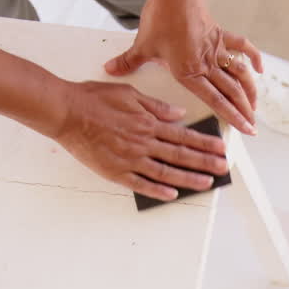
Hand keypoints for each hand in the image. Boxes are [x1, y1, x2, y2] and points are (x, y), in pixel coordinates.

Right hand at [50, 80, 227, 201]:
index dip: (204, 143)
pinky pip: (141, 184)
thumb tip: (178, 115)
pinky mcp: (115, 172)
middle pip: (180, 155)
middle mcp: (143, 143)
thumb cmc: (94, 99)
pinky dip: (158, 190)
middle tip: (222, 169)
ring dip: (188, 179)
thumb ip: (156, 107)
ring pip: (165, 172)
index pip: (183, 135)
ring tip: (206, 184)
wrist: (66, 112)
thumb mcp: (130, 94)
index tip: (221, 149)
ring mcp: (130, 159)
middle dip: (205, 162)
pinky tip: (173, 194)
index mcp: (148, 123)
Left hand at [103, 0, 262, 134]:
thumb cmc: (160, 18)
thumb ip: (128, 61)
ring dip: (250, 90)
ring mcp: (216, 50)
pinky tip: (260, 68)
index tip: (244, 128)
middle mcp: (206, 64)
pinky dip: (253, 57)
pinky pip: (242, 47)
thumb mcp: (142, 45)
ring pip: (239, 74)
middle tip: (253, 124)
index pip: (216, 101)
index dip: (233, 117)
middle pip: (232, 91)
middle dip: (245, 110)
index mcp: (189, 72)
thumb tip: (110, 70)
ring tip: (255, 104)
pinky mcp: (221, 35)